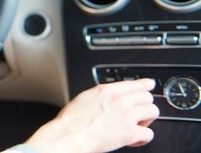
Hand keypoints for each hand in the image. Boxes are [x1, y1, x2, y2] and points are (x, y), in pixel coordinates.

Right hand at [24, 79, 158, 152]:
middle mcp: (119, 100)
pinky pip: (149, 133)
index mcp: (106, 91)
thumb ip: (101, 95)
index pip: (133, 83)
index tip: (149, 84)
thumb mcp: (84, 98)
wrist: (69, 134)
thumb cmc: (72, 120)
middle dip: (144, 106)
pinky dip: (143, 138)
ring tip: (135, 126)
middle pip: (147, 97)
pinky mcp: (130, 132)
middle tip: (136, 115)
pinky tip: (133, 140)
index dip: (144, 85)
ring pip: (153, 111)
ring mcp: (127, 115)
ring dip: (146, 120)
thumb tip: (107, 98)